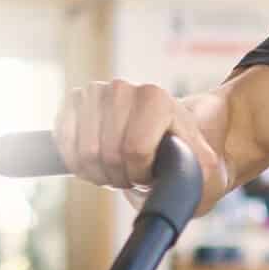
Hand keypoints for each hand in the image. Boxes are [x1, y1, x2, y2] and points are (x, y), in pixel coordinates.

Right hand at [53, 78, 226, 199]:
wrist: (169, 139)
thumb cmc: (187, 158)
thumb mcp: (206, 171)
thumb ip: (200, 175)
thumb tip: (176, 181)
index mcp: (156, 99)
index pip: (134, 150)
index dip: (140, 175)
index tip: (153, 174)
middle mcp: (122, 88)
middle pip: (107, 154)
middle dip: (120, 176)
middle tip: (134, 174)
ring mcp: (95, 93)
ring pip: (84, 153)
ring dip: (99, 171)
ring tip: (118, 168)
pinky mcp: (73, 103)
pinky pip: (62, 142)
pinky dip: (77, 161)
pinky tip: (97, 161)